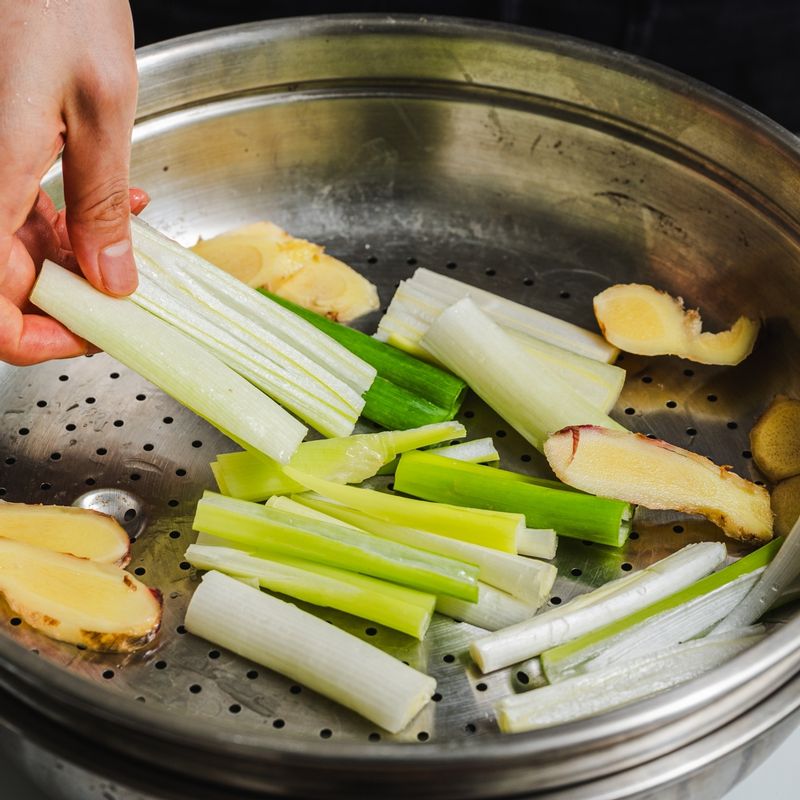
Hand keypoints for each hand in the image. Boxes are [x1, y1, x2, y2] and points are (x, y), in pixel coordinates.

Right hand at [0, 0, 138, 365]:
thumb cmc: (55, 2)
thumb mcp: (99, 112)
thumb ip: (100, 205)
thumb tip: (112, 282)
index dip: (33, 339)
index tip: (86, 341)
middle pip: (2, 283)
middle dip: (68, 303)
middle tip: (125, 302)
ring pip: (16, 251)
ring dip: (78, 262)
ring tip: (131, 250)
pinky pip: (22, 210)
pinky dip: (69, 222)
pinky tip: (116, 208)